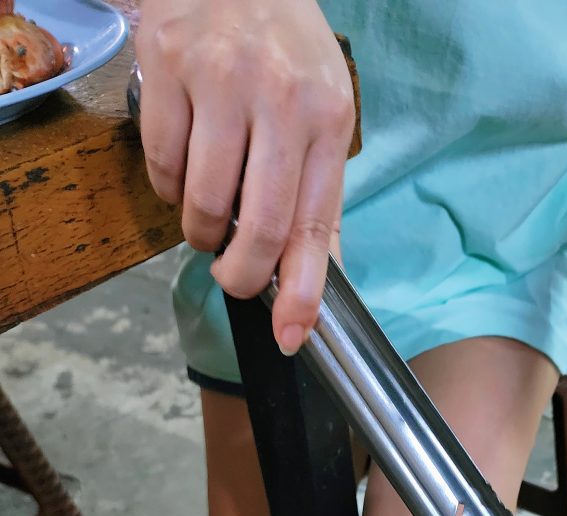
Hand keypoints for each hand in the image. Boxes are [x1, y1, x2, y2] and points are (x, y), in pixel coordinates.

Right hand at [136, 0, 354, 354]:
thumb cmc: (284, 52)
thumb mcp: (323, 115)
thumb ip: (320, 198)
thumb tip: (316, 281)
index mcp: (327, 118)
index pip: (315, 224)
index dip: (300, 291)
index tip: (290, 334)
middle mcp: (278, 96)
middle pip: (258, 225)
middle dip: (241, 274)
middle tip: (232, 278)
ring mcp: (219, 78)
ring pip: (202, 202)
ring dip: (201, 232)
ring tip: (209, 218)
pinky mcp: (166, 65)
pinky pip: (162, 165)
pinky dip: (170, 189)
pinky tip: (187, 170)